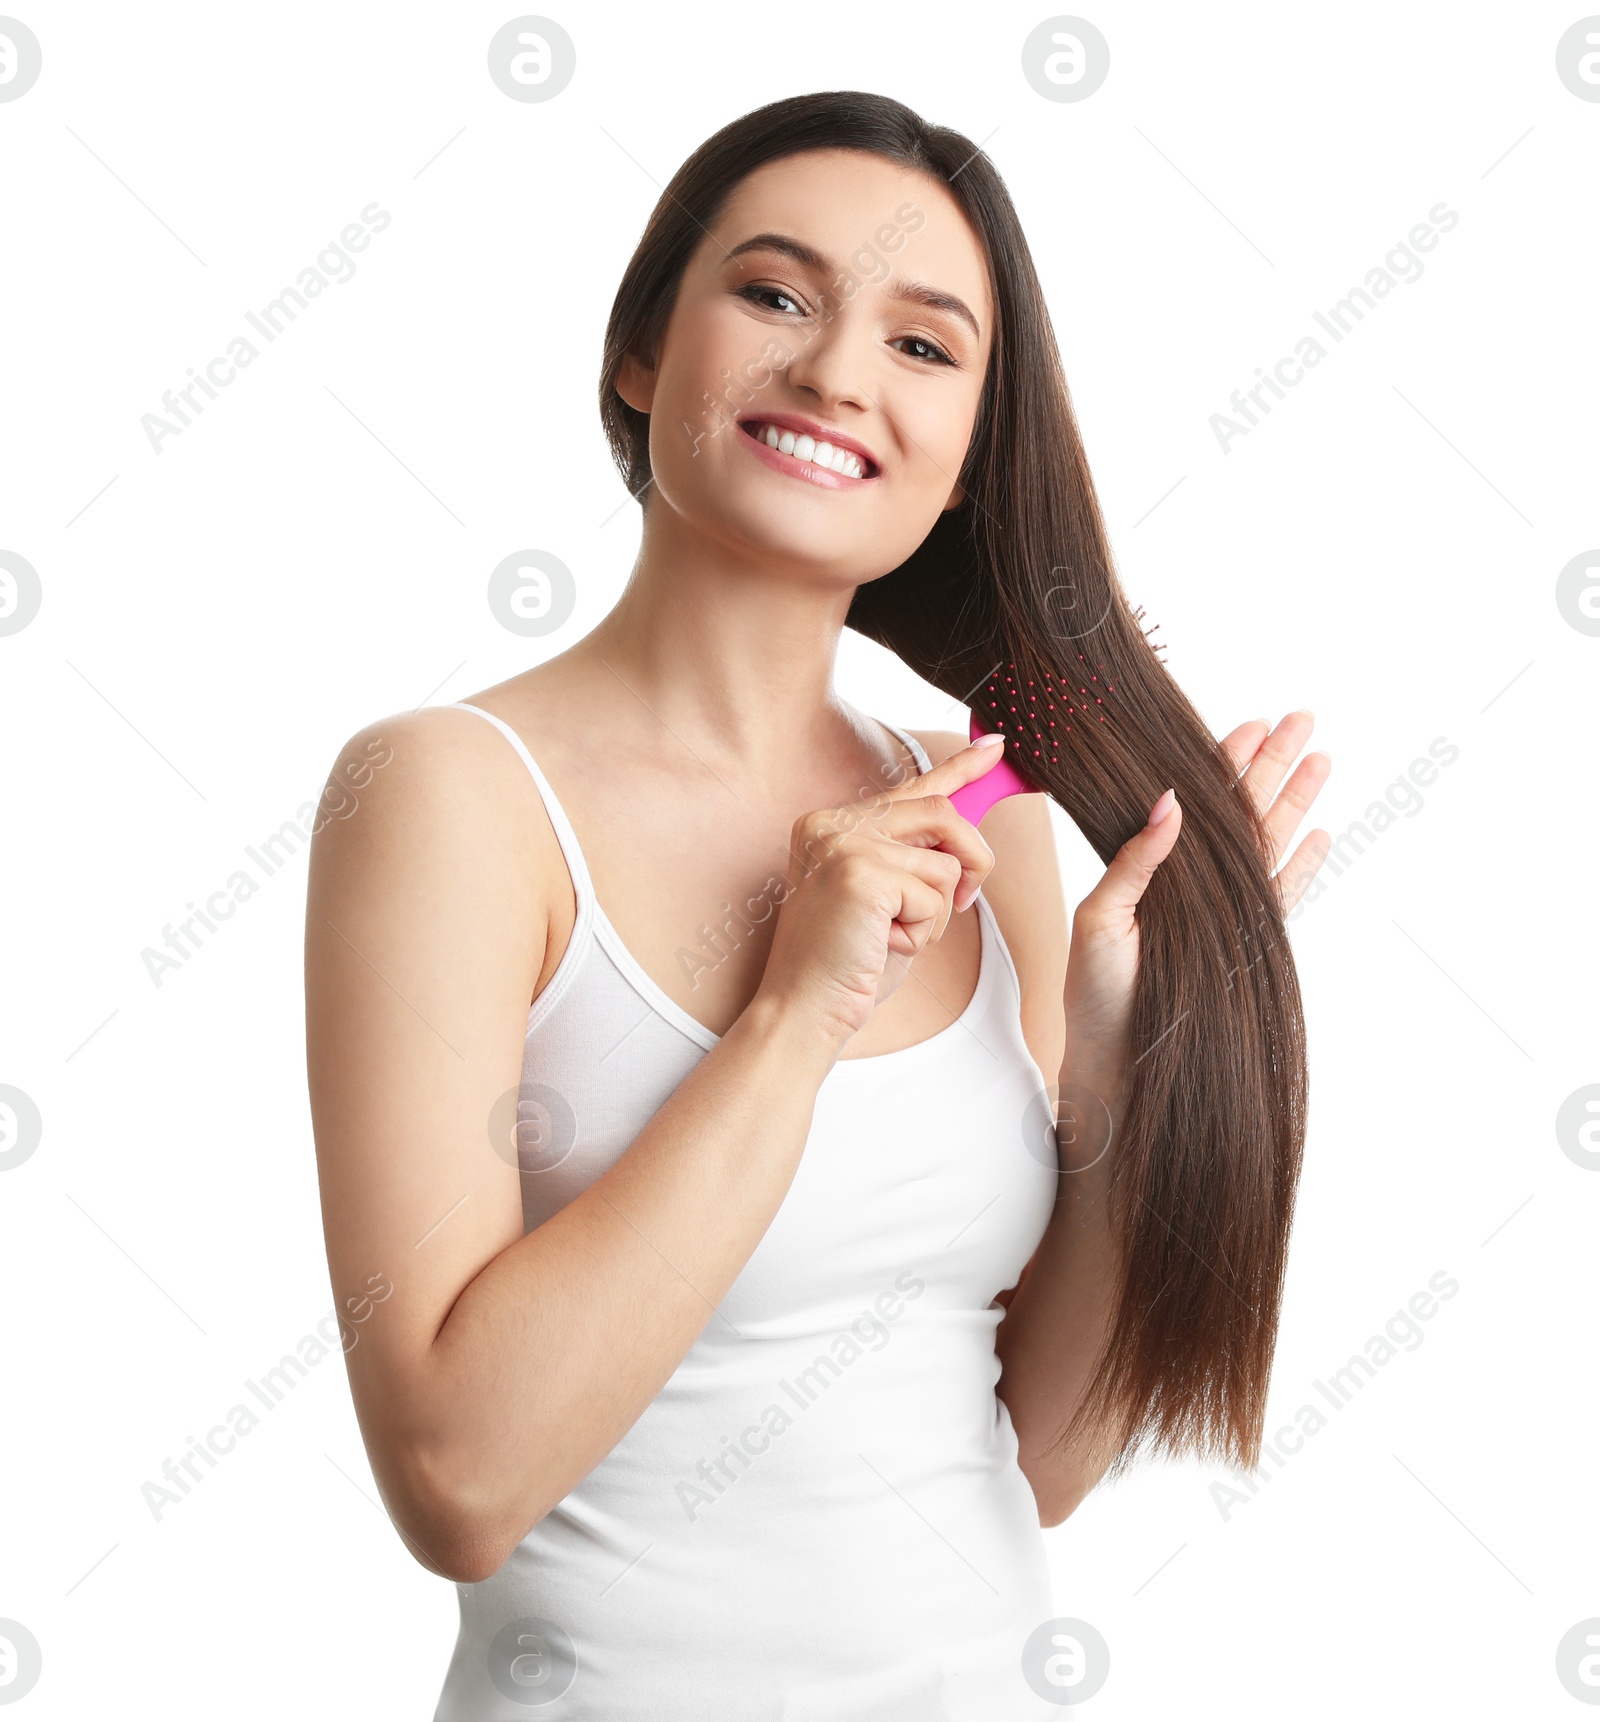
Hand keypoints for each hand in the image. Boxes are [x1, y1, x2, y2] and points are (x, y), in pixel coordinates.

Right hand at [754, 735, 1007, 1049]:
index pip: (909, 788)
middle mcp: (832, 824)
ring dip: (936, 912)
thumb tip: (966, 825)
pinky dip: (924, 930)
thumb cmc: (847, 963)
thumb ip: (913, 857)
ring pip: (944, 862)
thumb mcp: (885, 898)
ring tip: (893, 935)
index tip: (995, 746)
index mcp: (831, 825)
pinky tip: (885, 944)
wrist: (804, 1010)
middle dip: (972, 859)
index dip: (960, 770)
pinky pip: (934, 895)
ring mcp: (843, 844)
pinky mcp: (861, 873)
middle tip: (964, 900)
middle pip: (941, 812)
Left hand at [1062, 710, 1331, 1080]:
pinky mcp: (1246, 945)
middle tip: (1302, 717)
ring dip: (1296, 801)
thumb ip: (1138, 859)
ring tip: (1321, 758)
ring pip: (1269, 843)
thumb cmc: (1096, 993)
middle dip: (1272, 763)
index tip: (1249, 722)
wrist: (1119, 1061)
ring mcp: (1223, 912)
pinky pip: (1282, 897)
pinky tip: (1323, 834)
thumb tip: (1170, 799)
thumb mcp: (1102, 916)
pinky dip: (1302, 867)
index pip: (1195, 801)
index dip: (1223, 761)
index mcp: (1153, 867)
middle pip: (1241, 811)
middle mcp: (1192, 883)